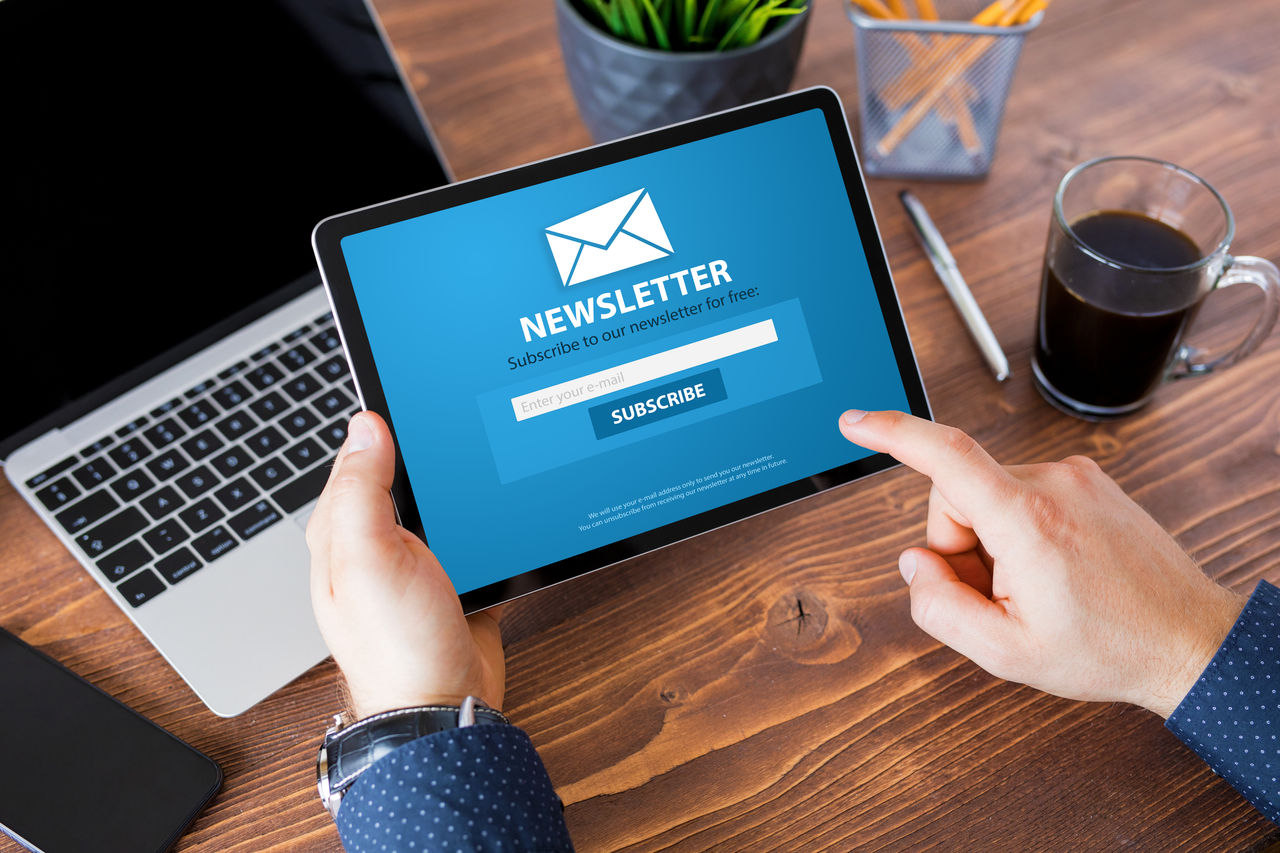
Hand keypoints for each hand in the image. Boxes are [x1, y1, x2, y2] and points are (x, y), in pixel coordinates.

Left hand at [306, 411, 504, 718]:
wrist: (443, 706)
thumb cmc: (395, 647)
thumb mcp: (368, 559)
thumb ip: (362, 491)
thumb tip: (366, 426)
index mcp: (341, 533)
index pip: (356, 458)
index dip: (382, 426)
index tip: (414, 394)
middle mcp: (374, 544)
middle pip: (400, 476)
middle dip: (425, 450)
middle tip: (456, 419)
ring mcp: (415, 562)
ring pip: (438, 503)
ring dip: (458, 484)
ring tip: (478, 452)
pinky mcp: (453, 577)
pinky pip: (469, 533)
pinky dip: (483, 518)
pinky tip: (498, 507)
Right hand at [838, 409, 1245, 717]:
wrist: (1190, 640)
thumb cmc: (1109, 648)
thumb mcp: (1006, 652)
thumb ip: (939, 608)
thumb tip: (915, 565)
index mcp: (1026, 519)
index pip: (945, 456)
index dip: (891, 433)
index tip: (855, 421)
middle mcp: (1052, 483)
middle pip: (957, 496)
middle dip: (959, 546)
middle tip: (998, 596)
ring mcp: (1075, 477)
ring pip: (989, 497)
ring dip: (993, 542)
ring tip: (1034, 589)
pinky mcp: (1088, 481)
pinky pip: (1023, 496)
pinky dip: (1020, 532)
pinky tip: (1054, 573)